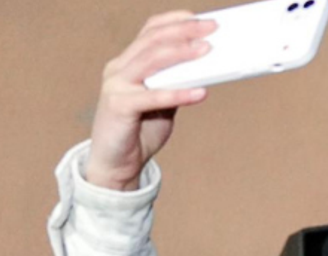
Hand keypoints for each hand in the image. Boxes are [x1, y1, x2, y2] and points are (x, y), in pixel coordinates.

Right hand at [85, 11, 216, 190]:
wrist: (117, 164)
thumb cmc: (140, 130)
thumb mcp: (163, 102)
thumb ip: (176, 82)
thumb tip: (206, 67)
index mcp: (127, 63)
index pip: (149, 32)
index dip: (173, 21)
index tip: (199, 18)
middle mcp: (118, 69)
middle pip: (152, 41)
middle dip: (183, 32)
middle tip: (211, 29)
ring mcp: (115, 86)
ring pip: (150, 61)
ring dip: (181, 54)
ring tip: (207, 51)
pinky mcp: (118, 107)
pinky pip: (152, 97)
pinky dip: (178, 94)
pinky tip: (200, 93)